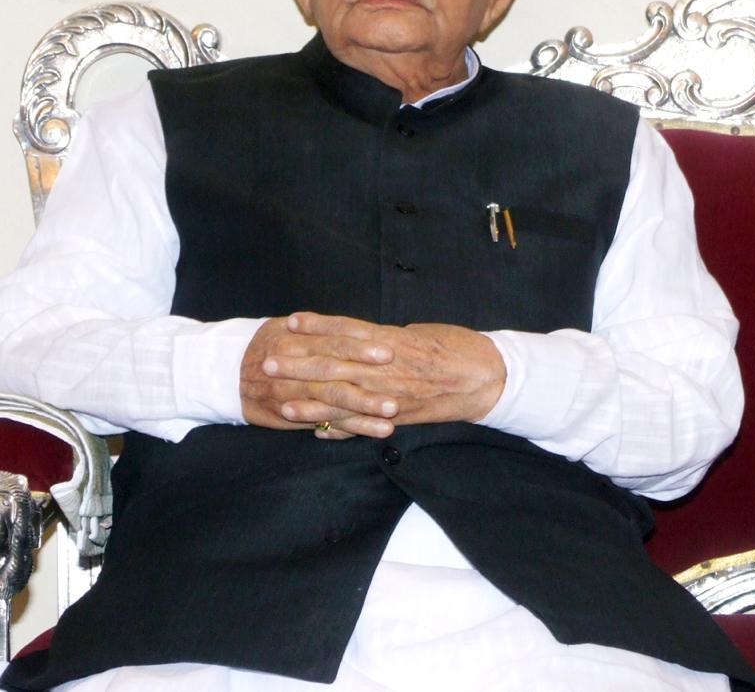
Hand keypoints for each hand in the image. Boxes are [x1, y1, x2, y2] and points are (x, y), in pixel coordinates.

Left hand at [251, 313, 506, 434]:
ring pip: (344, 399)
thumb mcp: (420, 332)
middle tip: (267, 361)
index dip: (317, 327)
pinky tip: (315, 432)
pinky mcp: (399, 416)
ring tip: (280, 400)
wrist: (487, 378)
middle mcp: (388, 368)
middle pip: (335, 365)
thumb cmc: (457, 348)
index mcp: (392, 341)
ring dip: (310, 402)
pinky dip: (340, 429)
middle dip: (299, 365)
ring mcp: (392, 395)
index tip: (289, 323)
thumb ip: (388, 338)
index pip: (347, 332)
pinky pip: (364, 425)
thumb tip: (364, 338)